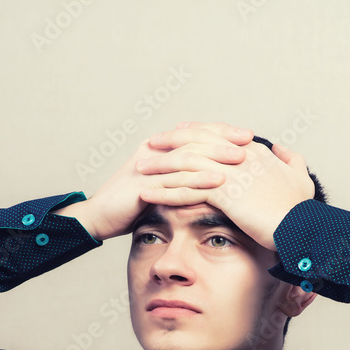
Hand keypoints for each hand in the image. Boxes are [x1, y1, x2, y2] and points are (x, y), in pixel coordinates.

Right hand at [60, 123, 254, 241]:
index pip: (195, 134)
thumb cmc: (132, 203)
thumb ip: (181, 176)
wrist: (99, 216)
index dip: (222, 132)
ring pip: (187, 160)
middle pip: (194, 141)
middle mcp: (154, 152)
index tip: (249, 135)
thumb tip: (214, 175)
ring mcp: (147, 168)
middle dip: (224, 140)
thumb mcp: (161, 185)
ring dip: (215, 159)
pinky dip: (197, 184)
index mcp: (160, 148)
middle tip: (250, 141)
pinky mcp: (142, 188)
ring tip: (240, 159)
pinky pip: (174, 184)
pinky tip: (216, 185)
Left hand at [136, 121, 314, 250]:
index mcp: (254, 152)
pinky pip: (184, 189)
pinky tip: (147, 194)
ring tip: (141, 169)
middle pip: (197, 141)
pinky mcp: (222, 193)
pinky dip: (163, 191)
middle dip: (172, 142)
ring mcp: (229, 173)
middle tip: (152, 143)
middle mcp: (239, 156)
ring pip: (186, 163)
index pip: (219, 134)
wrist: (302, 226)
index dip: (198, 132)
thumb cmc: (301, 209)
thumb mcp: (301, 178)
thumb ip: (292, 161)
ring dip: (161, 166)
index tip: (181, 131)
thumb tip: (283, 150)